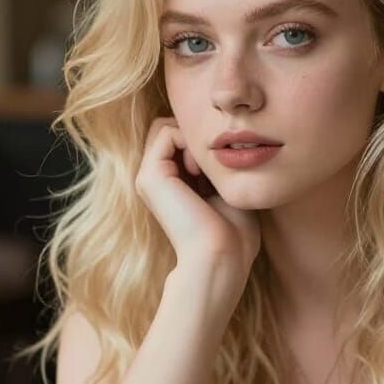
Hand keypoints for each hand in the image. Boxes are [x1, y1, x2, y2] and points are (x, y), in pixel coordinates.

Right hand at [136, 116, 260, 286]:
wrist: (220, 257)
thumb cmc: (234, 234)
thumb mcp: (228, 191)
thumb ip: (219, 166)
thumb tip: (227, 140)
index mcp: (171, 185)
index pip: (180, 139)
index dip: (204, 142)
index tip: (222, 168)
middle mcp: (156, 180)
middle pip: (171, 128)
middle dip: (195, 135)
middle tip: (213, 163)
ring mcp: (149, 177)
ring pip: (166, 125)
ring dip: (192, 137)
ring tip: (205, 168)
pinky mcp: (149, 176)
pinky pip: (166, 130)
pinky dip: (188, 140)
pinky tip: (198, 169)